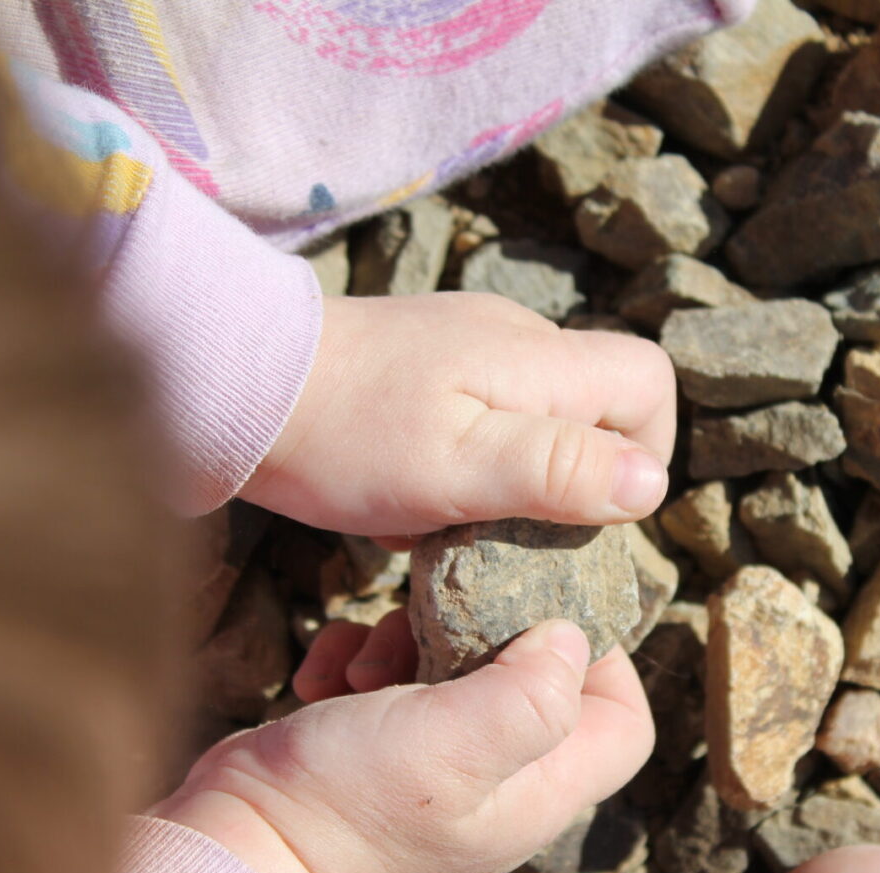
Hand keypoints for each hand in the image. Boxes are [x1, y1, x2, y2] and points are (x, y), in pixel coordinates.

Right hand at [152, 613, 653, 872]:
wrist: (238, 842)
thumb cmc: (350, 802)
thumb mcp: (457, 741)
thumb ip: (531, 694)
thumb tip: (571, 640)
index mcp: (538, 792)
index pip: (625, 725)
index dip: (609, 663)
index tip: (551, 612)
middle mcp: (499, 783)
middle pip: (540, 682)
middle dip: (490, 632)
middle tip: (442, 617)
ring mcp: (437, 768)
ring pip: (458, 669)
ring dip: (410, 640)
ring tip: (369, 657)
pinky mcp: (379, 748)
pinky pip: (392, 681)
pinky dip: (360, 661)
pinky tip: (328, 673)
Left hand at [239, 294, 675, 542]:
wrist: (230, 383)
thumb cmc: (344, 436)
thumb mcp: (456, 470)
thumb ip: (556, 470)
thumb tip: (650, 485)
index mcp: (537, 358)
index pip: (650, 381)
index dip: (645, 453)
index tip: (586, 512)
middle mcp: (516, 338)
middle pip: (603, 402)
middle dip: (581, 475)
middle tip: (516, 528)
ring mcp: (469, 345)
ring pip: (546, 412)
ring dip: (526, 473)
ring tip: (462, 516)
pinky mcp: (428, 363)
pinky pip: (492, 412)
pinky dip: (480, 459)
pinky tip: (423, 490)